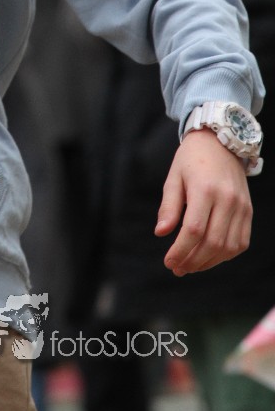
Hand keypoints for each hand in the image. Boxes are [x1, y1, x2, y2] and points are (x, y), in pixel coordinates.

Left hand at [155, 129, 251, 275]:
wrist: (221, 142)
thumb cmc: (191, 159)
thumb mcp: (174, 177)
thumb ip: (169, 206)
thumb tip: (161, 233)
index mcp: (205, 189)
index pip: (194, 230)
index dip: (181, 250)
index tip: (168, 261)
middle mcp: (227, 200)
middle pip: (212, 242)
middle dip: (193, 261)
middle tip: (177, 268)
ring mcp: (241, 207)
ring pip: (228, 247)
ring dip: (209, 262)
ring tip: (190, 266)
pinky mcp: (248, 212)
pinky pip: (240, 243)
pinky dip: (225, 255)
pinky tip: (209, 257)